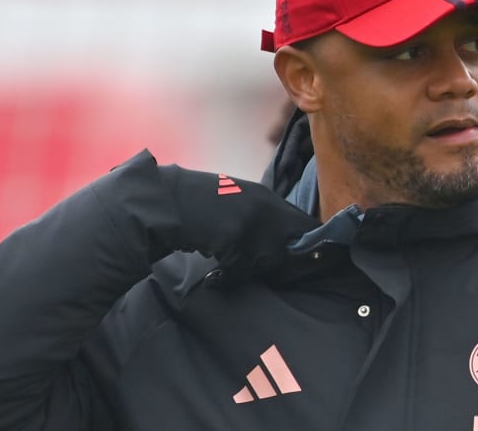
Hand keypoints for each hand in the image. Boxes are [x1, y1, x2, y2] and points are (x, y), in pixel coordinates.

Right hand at [155, 164, 320, 285]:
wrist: (167, 199)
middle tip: (274, 271)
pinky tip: (214, 276)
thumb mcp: (240, 200)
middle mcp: (266, 209)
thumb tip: (286, 246)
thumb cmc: (201, 202)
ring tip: (231, 268)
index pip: (306, 223)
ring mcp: (252, 224)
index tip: (310, 258)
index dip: (309, 243)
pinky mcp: (234, 240)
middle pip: (296, 245)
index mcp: (269, 198)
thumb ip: (264, 217)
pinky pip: (240, 271)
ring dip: (252, 270)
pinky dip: (227, 279)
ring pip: (269, 261)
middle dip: (291, 261)